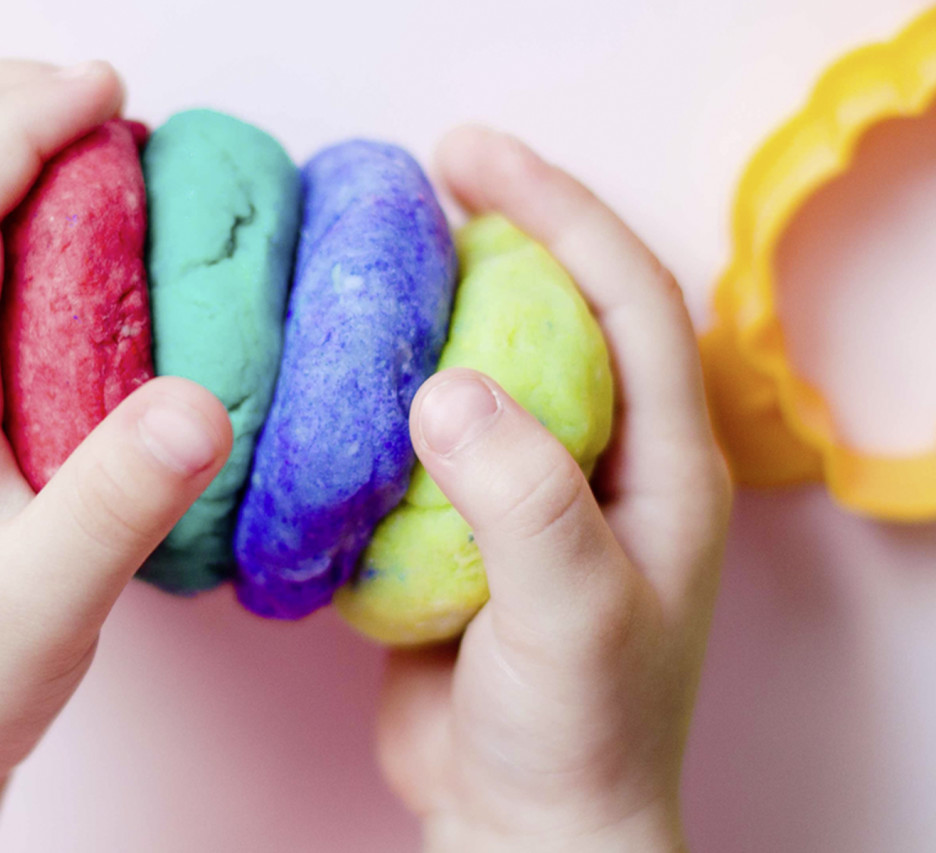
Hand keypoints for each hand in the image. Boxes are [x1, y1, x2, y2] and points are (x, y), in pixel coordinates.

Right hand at [376, 126, 730, 851]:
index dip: (560, 210)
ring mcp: (537, 493)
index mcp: (664, 466)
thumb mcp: (571, 614)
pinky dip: (390, 387)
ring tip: (381, 252)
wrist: (523, 830)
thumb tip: (442, 386)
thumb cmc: (577, 736)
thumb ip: (523, 498)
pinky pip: (433, 432)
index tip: (474, 157)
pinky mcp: (471, 527)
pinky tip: (344, 368)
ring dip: (441, 302)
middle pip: (564, 309)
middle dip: (507, 228)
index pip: (629, 299)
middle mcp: (607, 464)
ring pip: (494, 363)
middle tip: (426, 172)